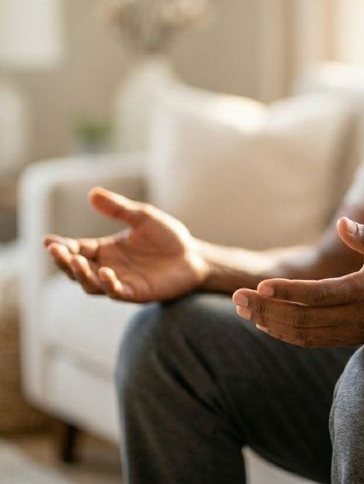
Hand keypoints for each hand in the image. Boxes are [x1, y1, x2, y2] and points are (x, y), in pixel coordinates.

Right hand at [44, 187, 207, 302]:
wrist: (193, 255)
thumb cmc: (167, 236)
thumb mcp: (143, 217)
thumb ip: (118, 209)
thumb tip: (92, 193)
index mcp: (106, 249)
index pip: (77, 248)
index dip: (61, 246)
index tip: (48, 241)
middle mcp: (108, 267)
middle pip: (77, 269)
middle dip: (64, 261)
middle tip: (57, 251)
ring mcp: (120, 281)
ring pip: (90, 284)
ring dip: (81, 274)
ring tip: (76, 262)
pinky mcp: (135, 292)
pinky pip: (116, 293)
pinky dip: (108, 285)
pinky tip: (106, 273)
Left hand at [232, 217, 363, 346]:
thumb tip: (342, 223)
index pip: (320, 295)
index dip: (289, 292)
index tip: (261, 286)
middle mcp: (356, 315)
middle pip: (304, 318)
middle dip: (267, 309)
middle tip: (237, 298)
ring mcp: (350, 331)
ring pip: (303, 334)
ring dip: (270, 322)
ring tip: (243, 309)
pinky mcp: (345, 338)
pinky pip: (310, 341)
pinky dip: (284, 333)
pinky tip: (264, 322)